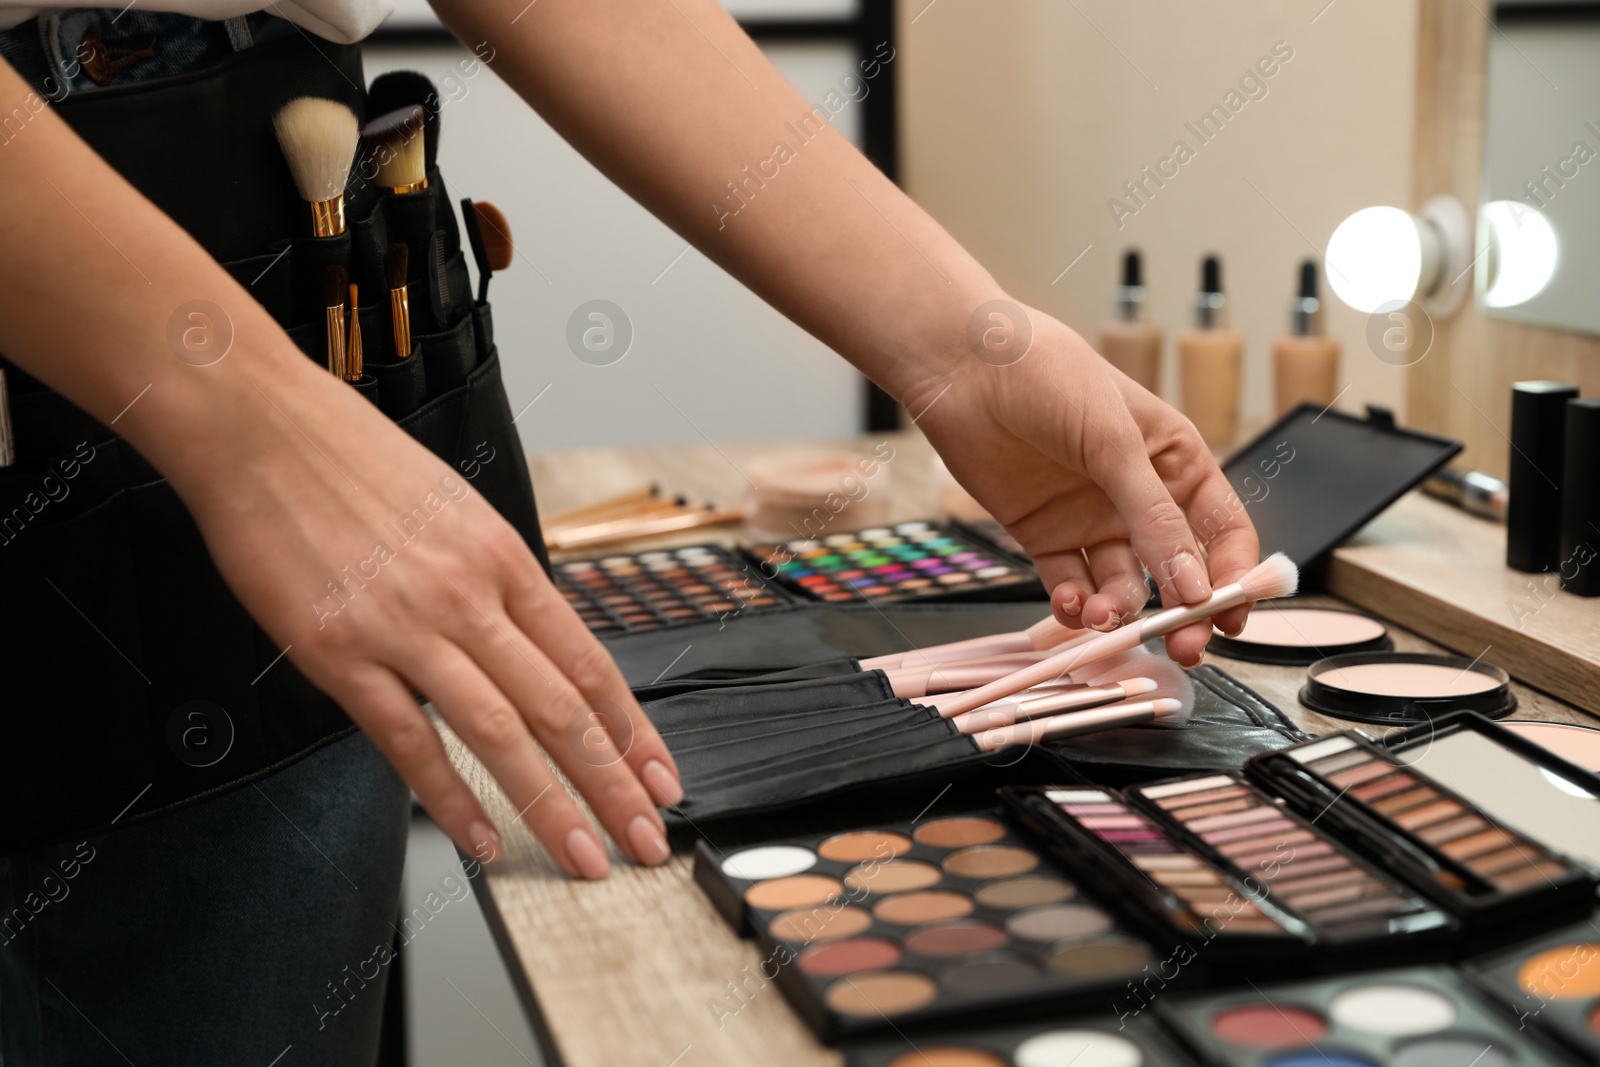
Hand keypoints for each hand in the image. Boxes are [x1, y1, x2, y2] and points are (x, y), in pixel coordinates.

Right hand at [170, 357, 681, 879]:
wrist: (262, 427)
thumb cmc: (355, 461)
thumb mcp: (457, 509)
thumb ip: (495, 581)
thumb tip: (530, 641)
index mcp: (504, 559)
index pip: (589, 663)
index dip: (632, 730)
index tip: (659, 778)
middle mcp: (470, 596)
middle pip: (562, 708)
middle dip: (612, 785)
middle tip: (644, 840)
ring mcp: (407, 627)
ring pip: (500, 732)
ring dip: (549, 804)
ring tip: (582, 855)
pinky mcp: (341, 653)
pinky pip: (409, 739)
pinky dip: (450, 796)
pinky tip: (480, 837)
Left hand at [908, 302, 1259, 666]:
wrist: (966, 369)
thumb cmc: (1049, 377)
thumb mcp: (1115, 443)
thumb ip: (1154, 518)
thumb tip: (1196, 587)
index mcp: (1175, 460)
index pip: (1222, 529)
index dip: (1234, 575)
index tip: (1232, 615)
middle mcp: (1139, 496)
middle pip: (1178, 570)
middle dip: (1184, 612)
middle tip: (1184, 645)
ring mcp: (1092, 519)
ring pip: (1123, 585)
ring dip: (1120, 610)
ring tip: (1104, 616)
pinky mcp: (1046, 535)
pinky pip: (1071, 584)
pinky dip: (1074, 604)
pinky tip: (1070, 602)